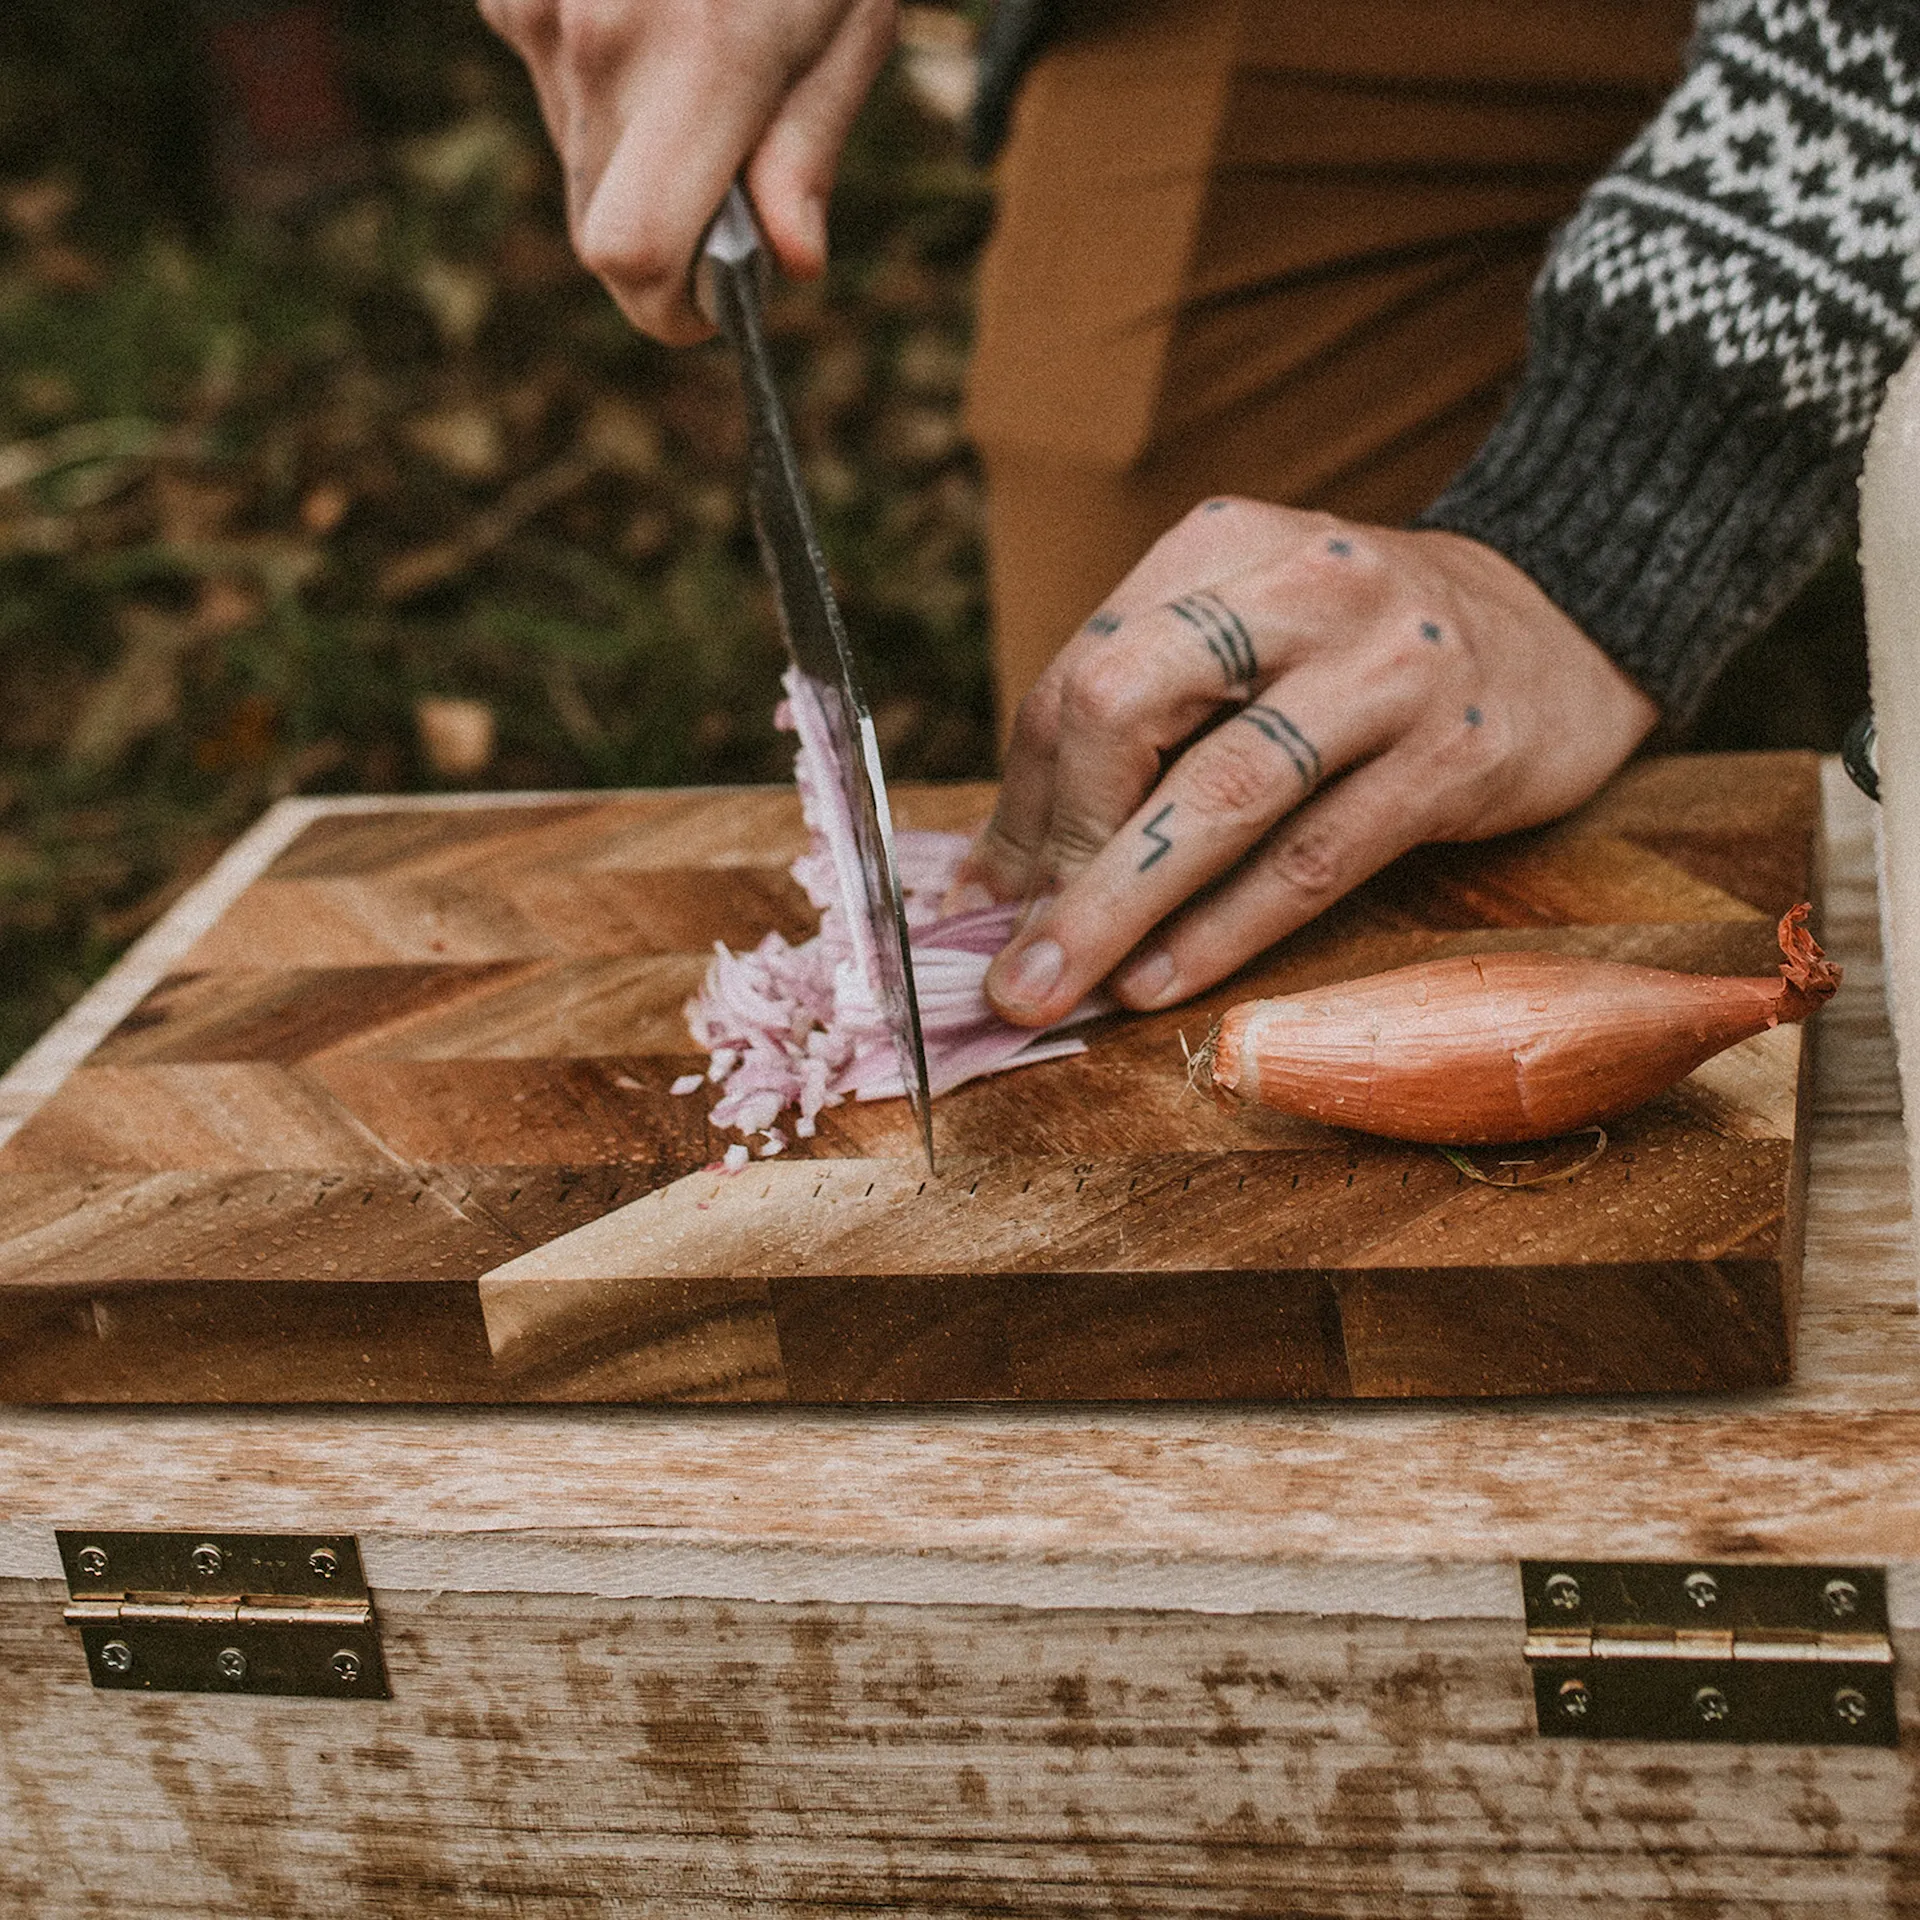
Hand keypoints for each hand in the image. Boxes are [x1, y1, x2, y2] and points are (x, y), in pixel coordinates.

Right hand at [479, 0, 896, 342]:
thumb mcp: (848, 21)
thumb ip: (809, 147)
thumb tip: (793, 261)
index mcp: (694, 60)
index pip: (632, 254)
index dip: (668, 305)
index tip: (711, 305)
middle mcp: (594, 39)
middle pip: (600, 223)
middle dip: (666, 234)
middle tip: (731, 177)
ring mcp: (536, 8)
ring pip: (578, 156)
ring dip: (637, 151)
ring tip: (699, 59)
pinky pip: (554, 80)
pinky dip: (604, 81)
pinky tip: (653, 15)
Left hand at [967, 501, 1659, 1026]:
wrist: (1570, 622)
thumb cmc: (1364, 655)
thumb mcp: (1247, 649)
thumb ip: (1131, 740)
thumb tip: (996, 885)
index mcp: (1220, 548)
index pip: (1077, 678)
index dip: (1018, 805)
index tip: (976, 905)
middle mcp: (1298, 588)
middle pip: (1124, 709)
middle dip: (1051, 849)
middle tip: (1005, 963)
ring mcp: (1387, 666)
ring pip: (1219, 794)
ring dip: (1117, 905)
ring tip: (1052, 990)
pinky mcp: (1456, 752)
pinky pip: (1315, 856)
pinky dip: (1227, 927)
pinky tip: (1164, 979)